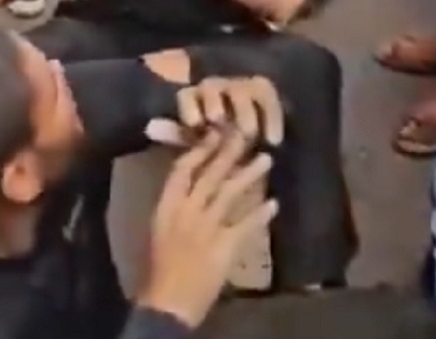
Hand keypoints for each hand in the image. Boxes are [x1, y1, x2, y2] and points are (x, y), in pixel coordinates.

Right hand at [139, 131, 277, 328]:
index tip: (214, 134)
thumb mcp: (161, 228)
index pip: (183, 170)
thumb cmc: (160, 267)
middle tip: (245, 135)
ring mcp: (208, 227)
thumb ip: (175, 205)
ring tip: (266, 160)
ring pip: (230, 193)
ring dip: (249, 175)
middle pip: (210, 175)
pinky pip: (246, 225)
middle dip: (229, 153)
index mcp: (167, 206)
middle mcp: (187, 211)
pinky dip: (261, 214)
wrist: (169, 301)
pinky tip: (274, 204)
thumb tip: (192, 184)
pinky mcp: (225, 246)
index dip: (200, 150)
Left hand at [175, 76, 284, 146]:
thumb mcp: (188, 137)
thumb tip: (149, 128)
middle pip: (213, 88)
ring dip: (245, 112)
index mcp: (192, 96)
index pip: (187, 96)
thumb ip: (173, 132)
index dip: (190, 108)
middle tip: (221, 122)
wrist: (237, 134)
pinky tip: (274, 141)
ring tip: (251, 134)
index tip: (195, 124)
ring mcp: (239, 84)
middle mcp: (213, 85)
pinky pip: (268, 98)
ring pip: (241, 91)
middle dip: (216, 104)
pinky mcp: (262, 88)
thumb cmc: (205, 139)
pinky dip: (272, 119)